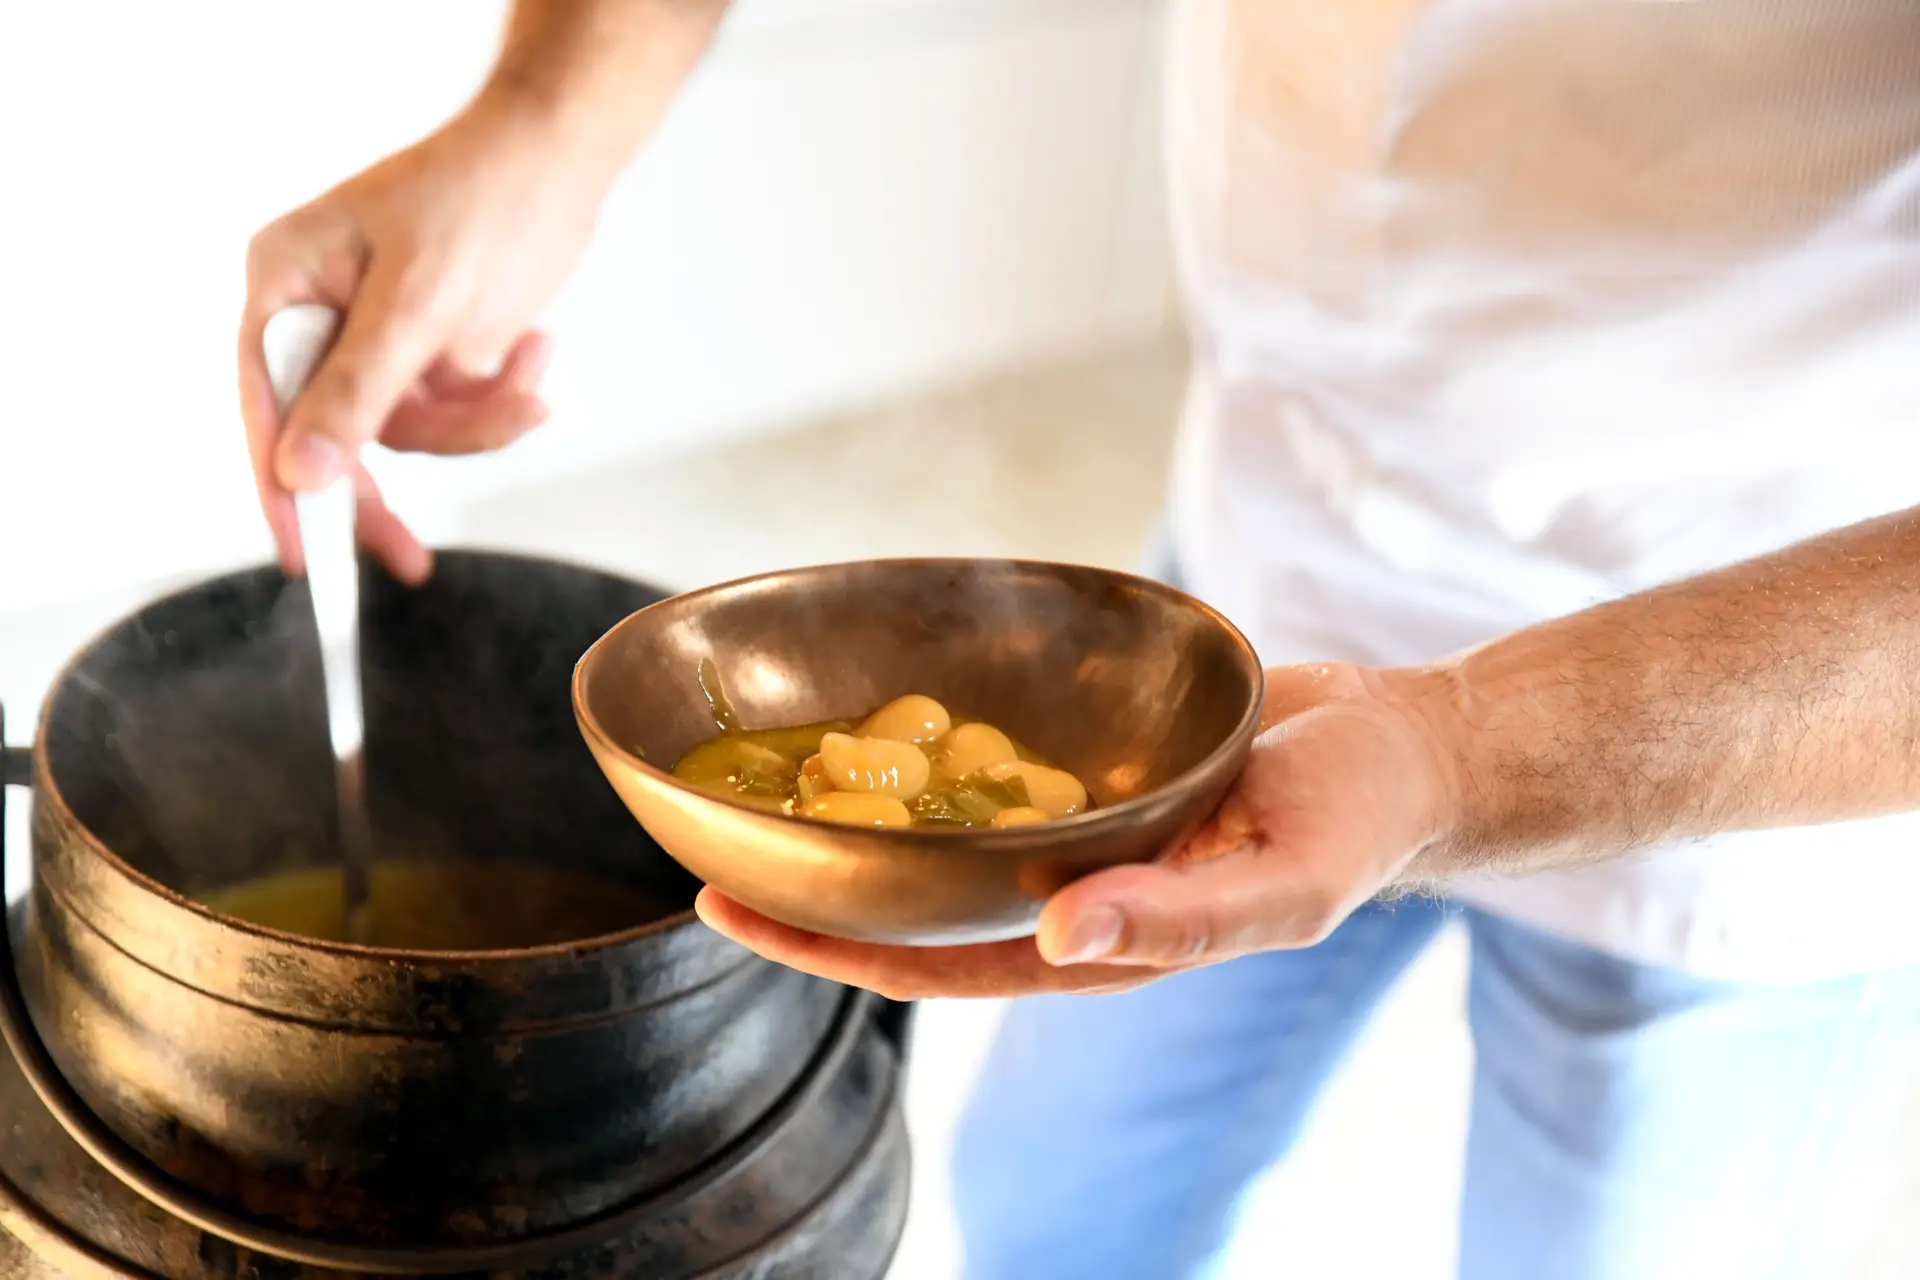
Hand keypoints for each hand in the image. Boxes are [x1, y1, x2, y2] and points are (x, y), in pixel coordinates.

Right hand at [239, 94, 604, 581]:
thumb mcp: (415, 304)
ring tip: (532, 372)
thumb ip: (356, 391)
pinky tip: (537, 354)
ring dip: (479, 421)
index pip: (267, 403)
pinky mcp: (431, 355)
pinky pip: (455, 417)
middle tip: (409, 558)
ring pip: (411, 435)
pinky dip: (501, 403)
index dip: (282, 485)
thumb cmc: (479, 201)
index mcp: (285, 285)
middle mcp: (320, 316)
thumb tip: (299, 472)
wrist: (559, 165)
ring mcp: (378, 340)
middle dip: (387, 489)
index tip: (304, 555)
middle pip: (334, 436)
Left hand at [695, 663, 1462, 998]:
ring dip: (864, 810)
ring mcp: (1080, 822)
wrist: (1402, 743)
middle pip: (918, 897)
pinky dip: (934, 742)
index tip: (738, 915)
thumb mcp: (1278, 878)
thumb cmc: (1354, 820)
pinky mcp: (1098, 759)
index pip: (938, 962)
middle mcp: (1072, 884)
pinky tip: (881, 712)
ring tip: (768, 780)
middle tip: (710, 845)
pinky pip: (996, 754)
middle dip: (818, 885)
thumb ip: (1175, 919)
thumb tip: (1060, 939)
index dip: (835, 948)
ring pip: (946, 825)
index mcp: (1099, 938)